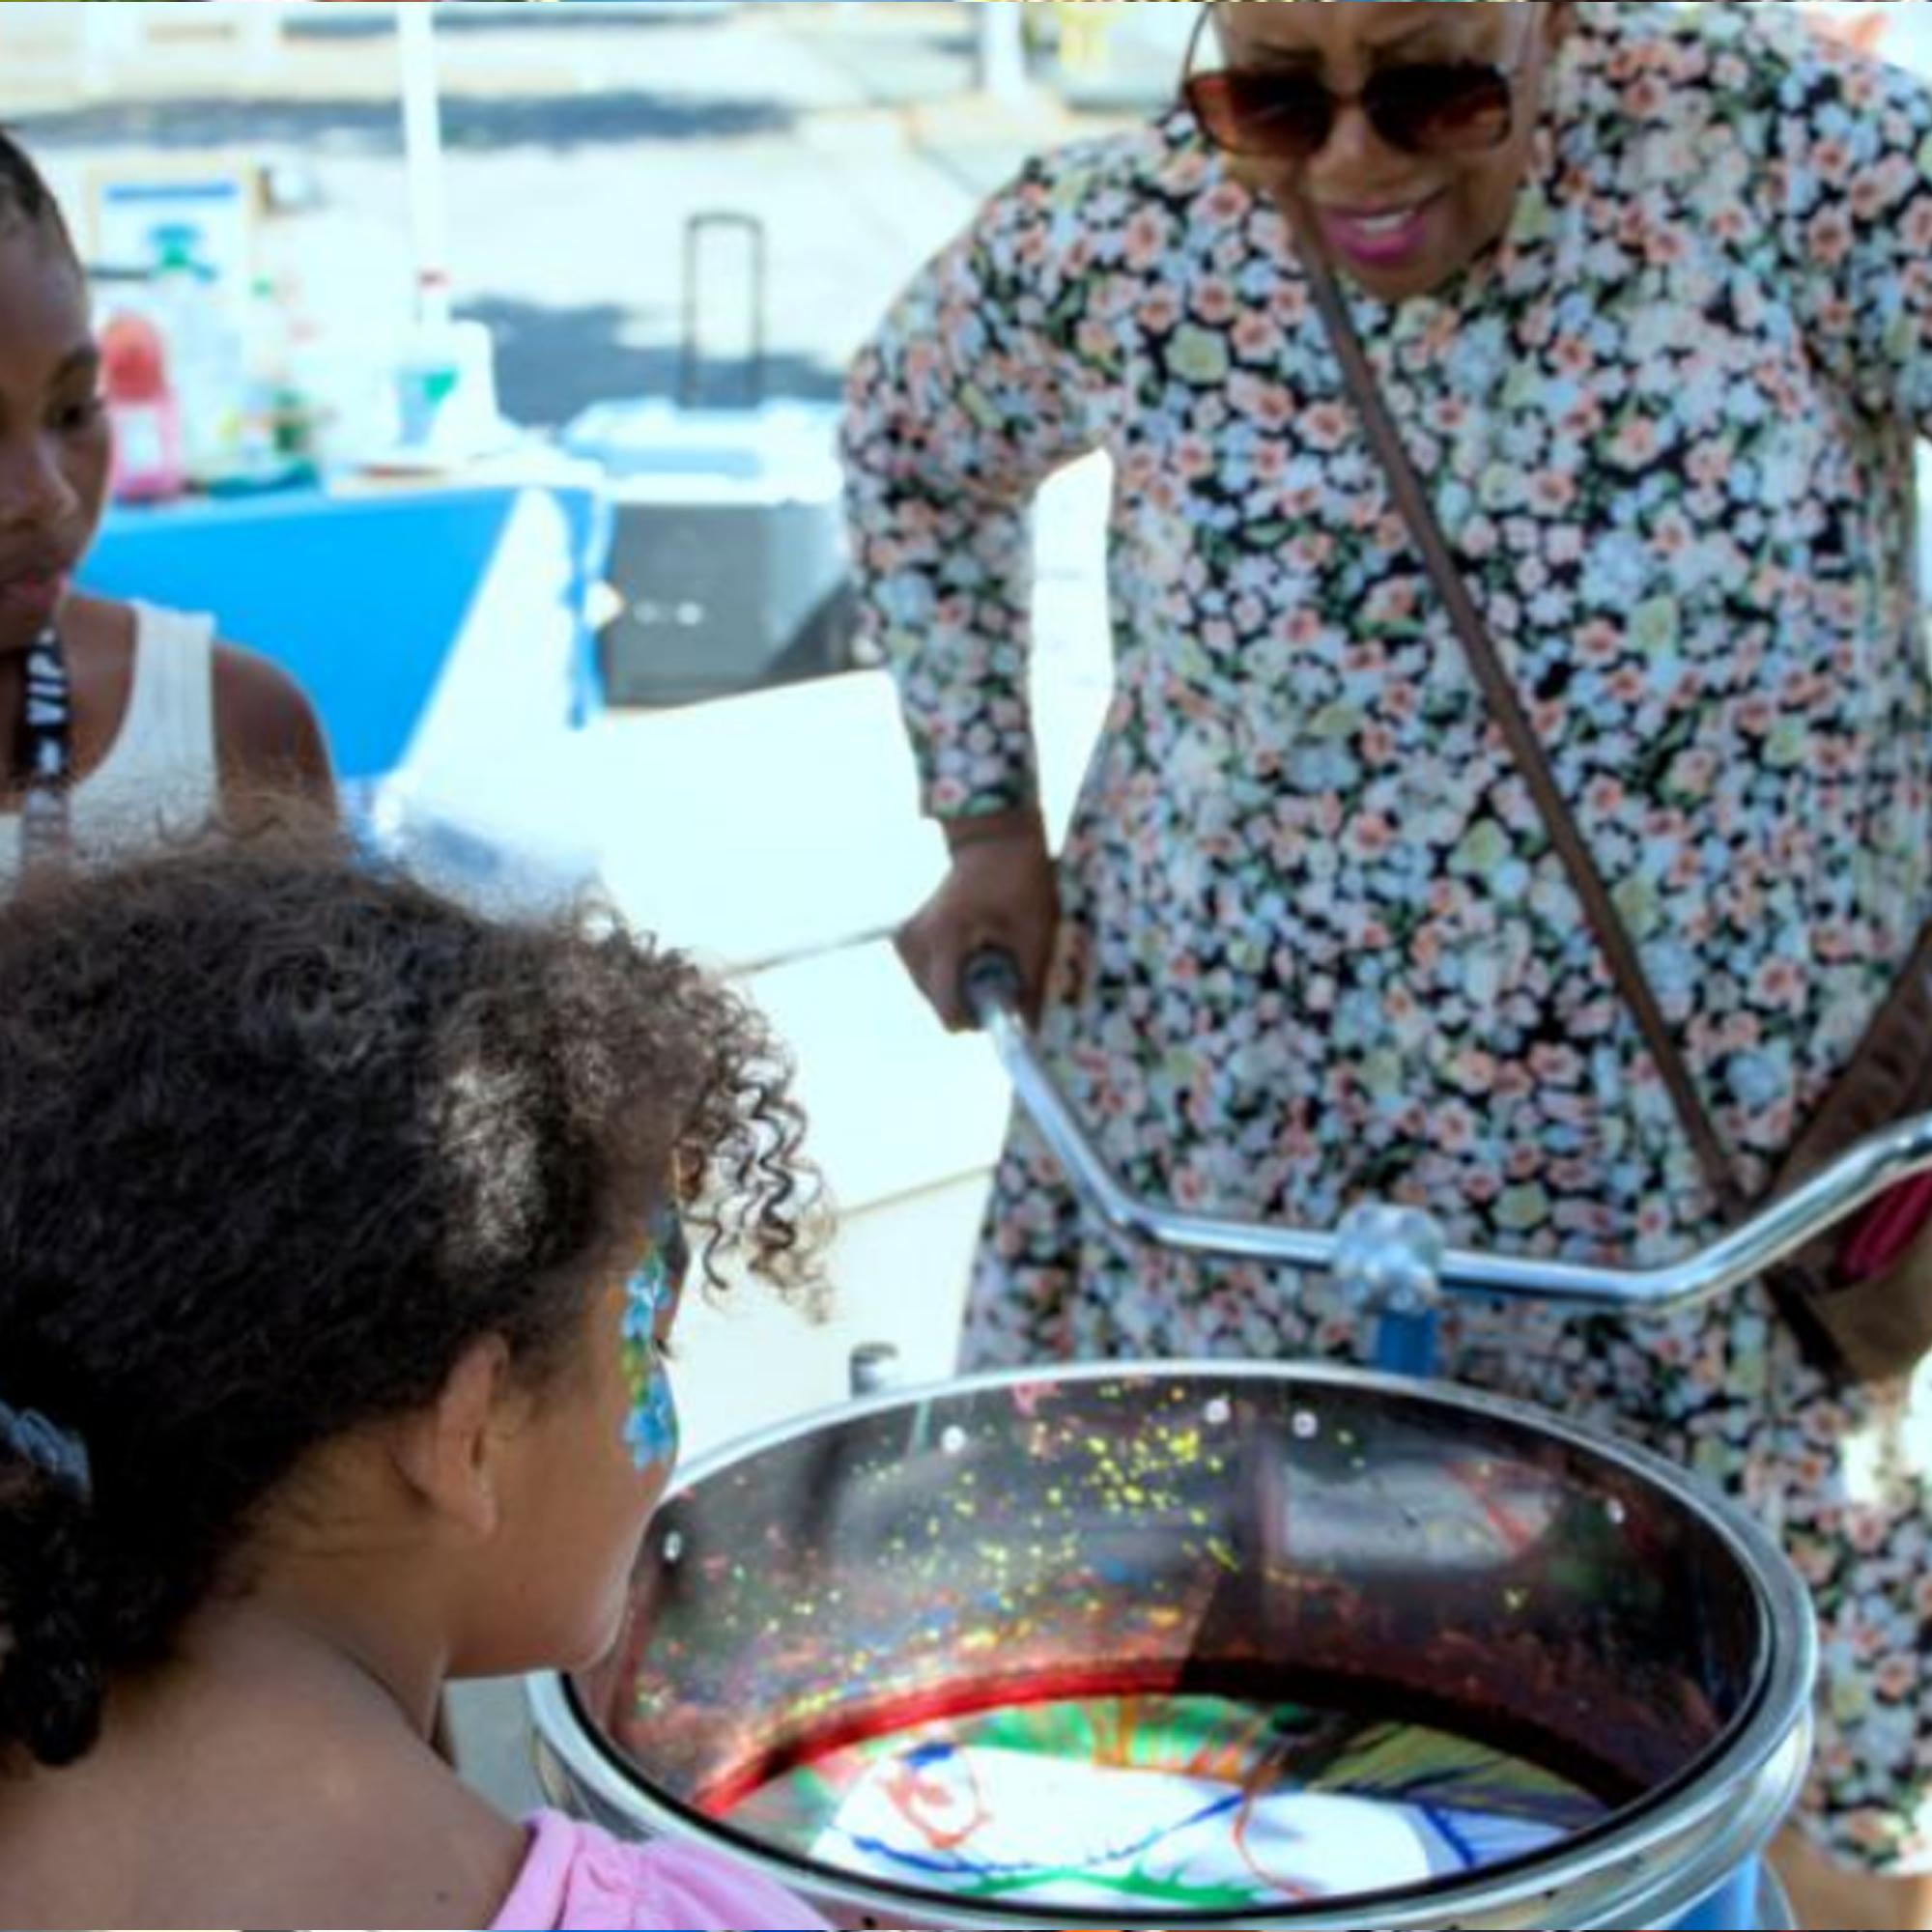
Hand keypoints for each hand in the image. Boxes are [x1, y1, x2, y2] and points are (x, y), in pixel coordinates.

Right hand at [897, 811, 1058, 1031]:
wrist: (992, 838)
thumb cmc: (1019, 878)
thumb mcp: (1036, 931)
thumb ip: (1031, 984)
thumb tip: (1030, 1029)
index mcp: (944, 939)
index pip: (948, 1009)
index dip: (979, 1018)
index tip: (1002, 1000)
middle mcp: (913, 942)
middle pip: (939, 1004)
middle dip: (972, 997)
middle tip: (1000, 966)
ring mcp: (905, 939)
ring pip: (932, 992)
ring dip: (962, 984)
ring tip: (987, 950)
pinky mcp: (906, 936)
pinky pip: (927, 975)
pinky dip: (951, 971)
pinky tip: (971, 946)